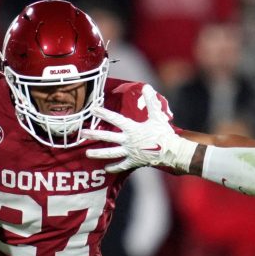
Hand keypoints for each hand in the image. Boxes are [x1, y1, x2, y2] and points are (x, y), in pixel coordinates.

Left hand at [83, 84, 197, 172]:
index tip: (92, 109)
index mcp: (132, 128)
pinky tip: (106, 168)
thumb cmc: (164, 133)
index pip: (115, 119)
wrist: (171, 152)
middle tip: (83, 133)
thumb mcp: (157, 116)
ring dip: (98, 153)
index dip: (103, 113)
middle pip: (108, 137)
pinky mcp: (134, 161)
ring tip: (87, 153)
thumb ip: (151, 101)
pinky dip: (114, 167)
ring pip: (111, 153)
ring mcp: (130, 152)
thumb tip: (147, 87)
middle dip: (94, 134)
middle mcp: (128, 141)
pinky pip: (122, 165)